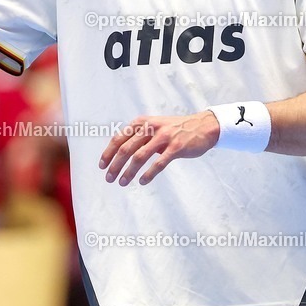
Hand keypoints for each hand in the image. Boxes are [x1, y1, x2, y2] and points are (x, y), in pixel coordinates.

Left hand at [99, 111, 219, 185]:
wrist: (203, 126)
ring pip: (139, 157)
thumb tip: (119, 153)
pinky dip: (148, 174)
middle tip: (109, 178)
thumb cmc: (175, 129)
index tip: (102, 166)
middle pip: (126, 149)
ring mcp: (163, 137)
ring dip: (128, 172)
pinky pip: (158, 163)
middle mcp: (150, 127)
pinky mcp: (176, 147)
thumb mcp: (154, 126)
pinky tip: (143, 182)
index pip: (119, 138)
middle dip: (115, 165)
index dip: (108, 152)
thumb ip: (139, 136)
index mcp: (142, 122)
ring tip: (122, 183)